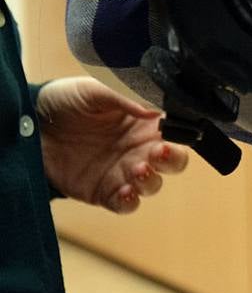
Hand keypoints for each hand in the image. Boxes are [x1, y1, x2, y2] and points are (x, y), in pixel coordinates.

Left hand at [36, 77, 188, 213]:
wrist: (29, 125)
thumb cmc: (66, 100)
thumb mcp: (96, 89)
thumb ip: (127, 97)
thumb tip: (156, 110)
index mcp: (144, 121)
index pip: (176, 129)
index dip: (180, 133)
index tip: (170, 132)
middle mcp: (139, 147)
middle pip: (174, 160)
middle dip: (173, 159)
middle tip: (159, 152)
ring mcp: (122, 171)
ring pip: (153, 183)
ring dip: (151, 180)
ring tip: (137, 169)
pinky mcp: (103, 191)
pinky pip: (126, 203)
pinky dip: (130, 201)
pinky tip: (125, 191)